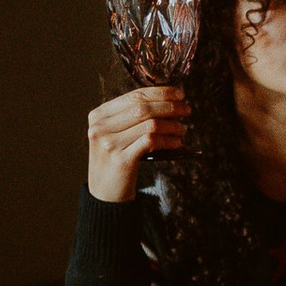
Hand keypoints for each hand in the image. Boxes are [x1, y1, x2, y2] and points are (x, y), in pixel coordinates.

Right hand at [87, 87, 187, 203]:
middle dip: (169, 106)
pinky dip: (168, 140)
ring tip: (183, 129)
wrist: (105, 193)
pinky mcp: (122, 160)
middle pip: (143, 108)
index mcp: (99, 115)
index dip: (160, 92)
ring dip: (172, 125)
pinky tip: (177, 142)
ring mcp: (110, 144)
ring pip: (150, 124)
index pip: (134, 96)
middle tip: (186, 109)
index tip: (179, 93)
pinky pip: (152, 141)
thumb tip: (167, 102)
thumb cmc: (116, 160)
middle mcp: (101, 127)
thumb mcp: (115, 134)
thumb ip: (131, 118)